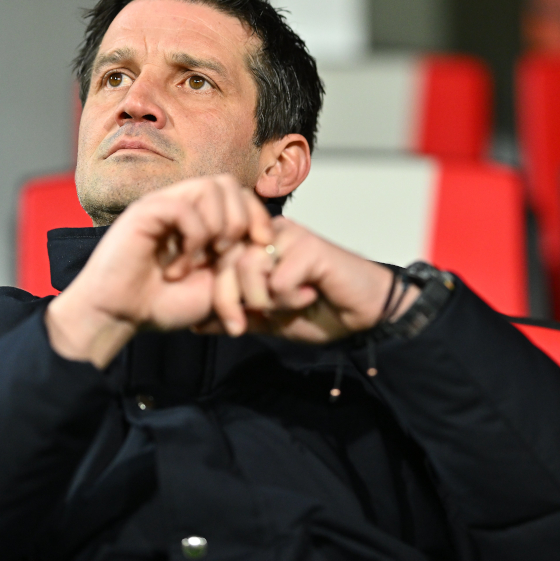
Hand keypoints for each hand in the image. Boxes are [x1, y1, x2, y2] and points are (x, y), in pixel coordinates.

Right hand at [45, 175, 272, 366]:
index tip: (263, 246)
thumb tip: (271, 247)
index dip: (258, 216)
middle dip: (242, 218)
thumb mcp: (217, 286)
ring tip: (203, 260)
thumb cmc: (165, 303)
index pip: (241, 194)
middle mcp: (183, 205)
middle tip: (229, 253)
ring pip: (211, 187)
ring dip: (218, 227)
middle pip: (229, 183)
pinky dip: (192, 239)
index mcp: (202, 218)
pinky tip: (178, 267)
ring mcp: (163, 205)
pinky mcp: (145, 212)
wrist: (121, 316)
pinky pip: (184, 207)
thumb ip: (241, 262)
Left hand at [195, 217, 416, 343]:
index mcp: (258, 246)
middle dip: (229, 302)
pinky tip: (310, 295)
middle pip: (227, 262)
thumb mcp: (269, 321)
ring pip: (249, 267)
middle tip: (242, 326)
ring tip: (288, 305)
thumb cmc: (322, 312)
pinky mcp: (310, 245)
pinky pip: (278, 278)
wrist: (366, 314)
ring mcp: (290, 236)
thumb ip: (236, 317)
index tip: (232, 326)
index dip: (217, 296)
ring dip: (264, 300)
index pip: (218, 263)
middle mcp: (270, 234)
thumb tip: (193, 323)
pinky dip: (290, 298)